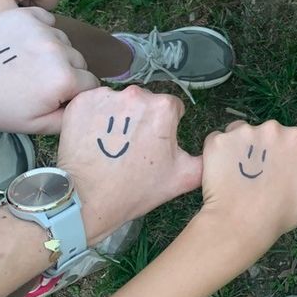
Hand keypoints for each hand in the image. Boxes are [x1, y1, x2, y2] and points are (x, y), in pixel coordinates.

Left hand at [0, 7, 98, 133]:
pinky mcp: (26, 16)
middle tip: (37, 81)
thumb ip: (69, 119)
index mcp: (63, 79)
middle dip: (66, 71)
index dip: (74, 93)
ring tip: (28, 63)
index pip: (90, 83)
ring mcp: (41, 30)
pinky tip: (25, 44)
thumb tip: (87, 105)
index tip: (54, 96)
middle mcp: (57, 50)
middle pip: (79, 60)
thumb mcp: (35, 126)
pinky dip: (43, 30)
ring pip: (65, 41)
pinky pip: (49, 20)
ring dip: (54, 51)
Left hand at [57, 85, 201, 244]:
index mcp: (163, 107)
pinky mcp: (80, 102)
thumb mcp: (183, 177)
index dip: (166, 127)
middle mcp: (135, 94)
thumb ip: (207, 158)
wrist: (86, 202)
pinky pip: (95, 104)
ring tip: (111, 145)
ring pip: (120, 102)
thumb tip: (216, 145)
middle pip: (145, 102)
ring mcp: (105, 96)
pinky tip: (94, 139)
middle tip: (134, 148)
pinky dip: (95, 117)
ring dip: (119, 118)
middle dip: (143, 120)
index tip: (154, 146)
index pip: (171, 108)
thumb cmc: (136, 190)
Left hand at [199, 120, 296, 248]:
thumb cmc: (280, 213)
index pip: (296, 138)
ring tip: (238, 176)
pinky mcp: (217, 141)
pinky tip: (221, 173)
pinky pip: (218, 142)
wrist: (239, 225)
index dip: (289, 155)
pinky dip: (219, 154)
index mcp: (296, 138)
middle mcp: (271, 128)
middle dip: (265, 150)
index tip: (282, 172)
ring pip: (242, 135)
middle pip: (268, 134)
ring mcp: (242, 132)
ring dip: (241, 149)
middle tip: (260, 177)